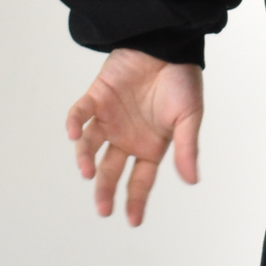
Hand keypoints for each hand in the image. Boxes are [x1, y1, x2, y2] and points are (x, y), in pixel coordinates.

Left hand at [65, 50, 202, 226]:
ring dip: (86, 159)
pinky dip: (74, 123)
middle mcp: (127, 137)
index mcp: (150, 146)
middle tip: (102, 208)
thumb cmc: (182, 79)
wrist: (167, 44)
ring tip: (87, 171)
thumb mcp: (189, 117)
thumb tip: (191, 180)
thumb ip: (187, 148)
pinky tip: (74, 135)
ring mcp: (109, 119)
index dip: (136, 201)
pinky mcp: (96, 98)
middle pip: (111, 170)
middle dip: (105, 190)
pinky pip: (80, 114)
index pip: (140, 181)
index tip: (132, 221)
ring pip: (91, 146)